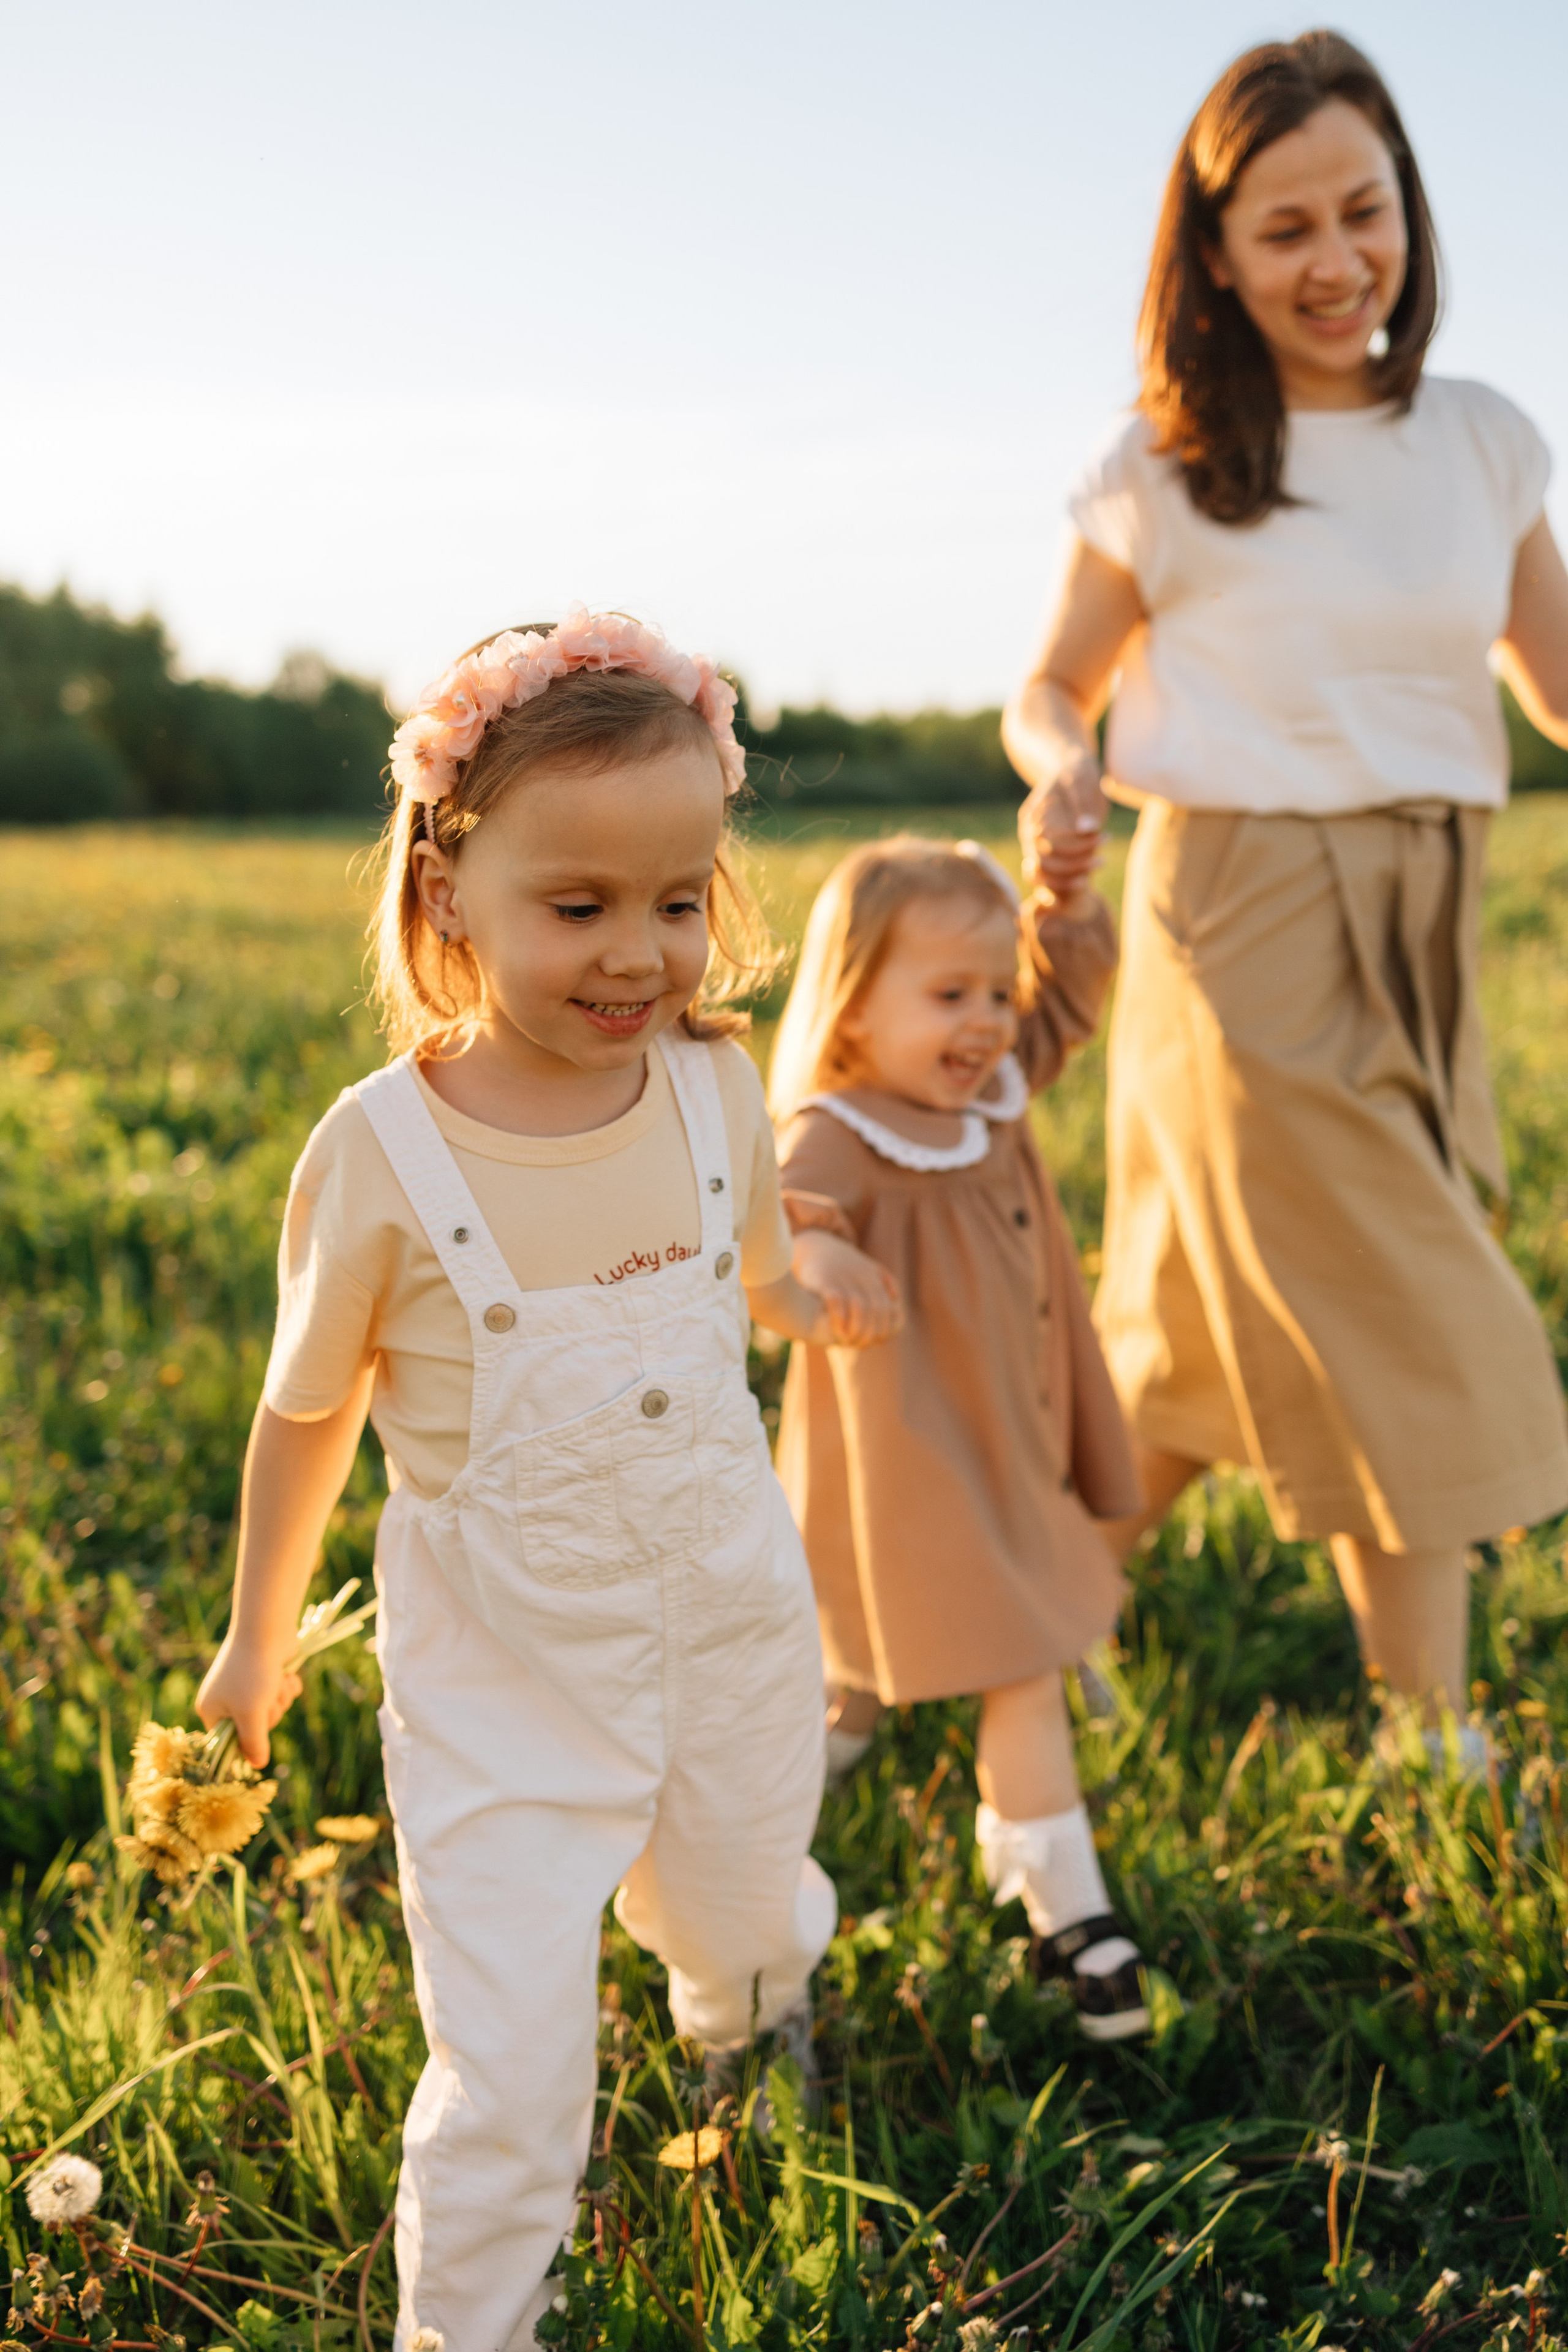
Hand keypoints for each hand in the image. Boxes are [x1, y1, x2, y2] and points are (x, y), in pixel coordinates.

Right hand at [196, 1636, 302, 1768]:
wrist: (267, 1628)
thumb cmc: (253, 1673)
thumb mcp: (251, 1715)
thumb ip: (253, 1743)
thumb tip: (257, 1765)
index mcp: (211, 1708)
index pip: (227, 1741)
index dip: (247, 1741)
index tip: (258, 1732)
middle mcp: (228, 1697)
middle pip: (255, 1727)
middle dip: (269, 1714)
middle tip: (267, 1699)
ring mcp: (248, 1685)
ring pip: (273, 1710)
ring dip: (280, 1698)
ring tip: (276, 1681)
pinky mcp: (268, 1674)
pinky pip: (282, 1693)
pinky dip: (288, 1686)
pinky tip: (286, 1674)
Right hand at [793, 1229, 902, 1347]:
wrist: (814, 1243)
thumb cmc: (840, 1261)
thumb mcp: (866, 1266)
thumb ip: (884, 1280)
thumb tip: (896, 1299)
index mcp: (873, 1277)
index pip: (888, 1309)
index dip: (885, 1328)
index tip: (877, 1340)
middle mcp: (862, 1278)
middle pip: (877, 1311)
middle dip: (871, 1333)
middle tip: (861, 1344)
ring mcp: (845, 1278)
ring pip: (861, 1309)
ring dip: (857, 1330)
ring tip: (849, 1342)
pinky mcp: (826, 1280)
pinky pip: (837, 1302)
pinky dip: (840, 1320)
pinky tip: (837, 1332)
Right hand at [1019, 750, 1106, 908]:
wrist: (1071, 774)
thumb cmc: (1077, 773)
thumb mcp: (1081, 777)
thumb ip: (1082, 800)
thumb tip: (1086, 827)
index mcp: (1033, 814)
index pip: (1047, 839)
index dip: (1075, 843)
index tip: (1102, 835)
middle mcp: (1029, 833)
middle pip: (1043, 861)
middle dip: (1075, 862)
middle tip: (1103, 857)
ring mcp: (1034, 846)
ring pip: (1043, 875)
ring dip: (1071, 876)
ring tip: (1100, 863)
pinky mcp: (1045, 856)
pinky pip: (1047, 880)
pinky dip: (1065, 884)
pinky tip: (1086, 880)